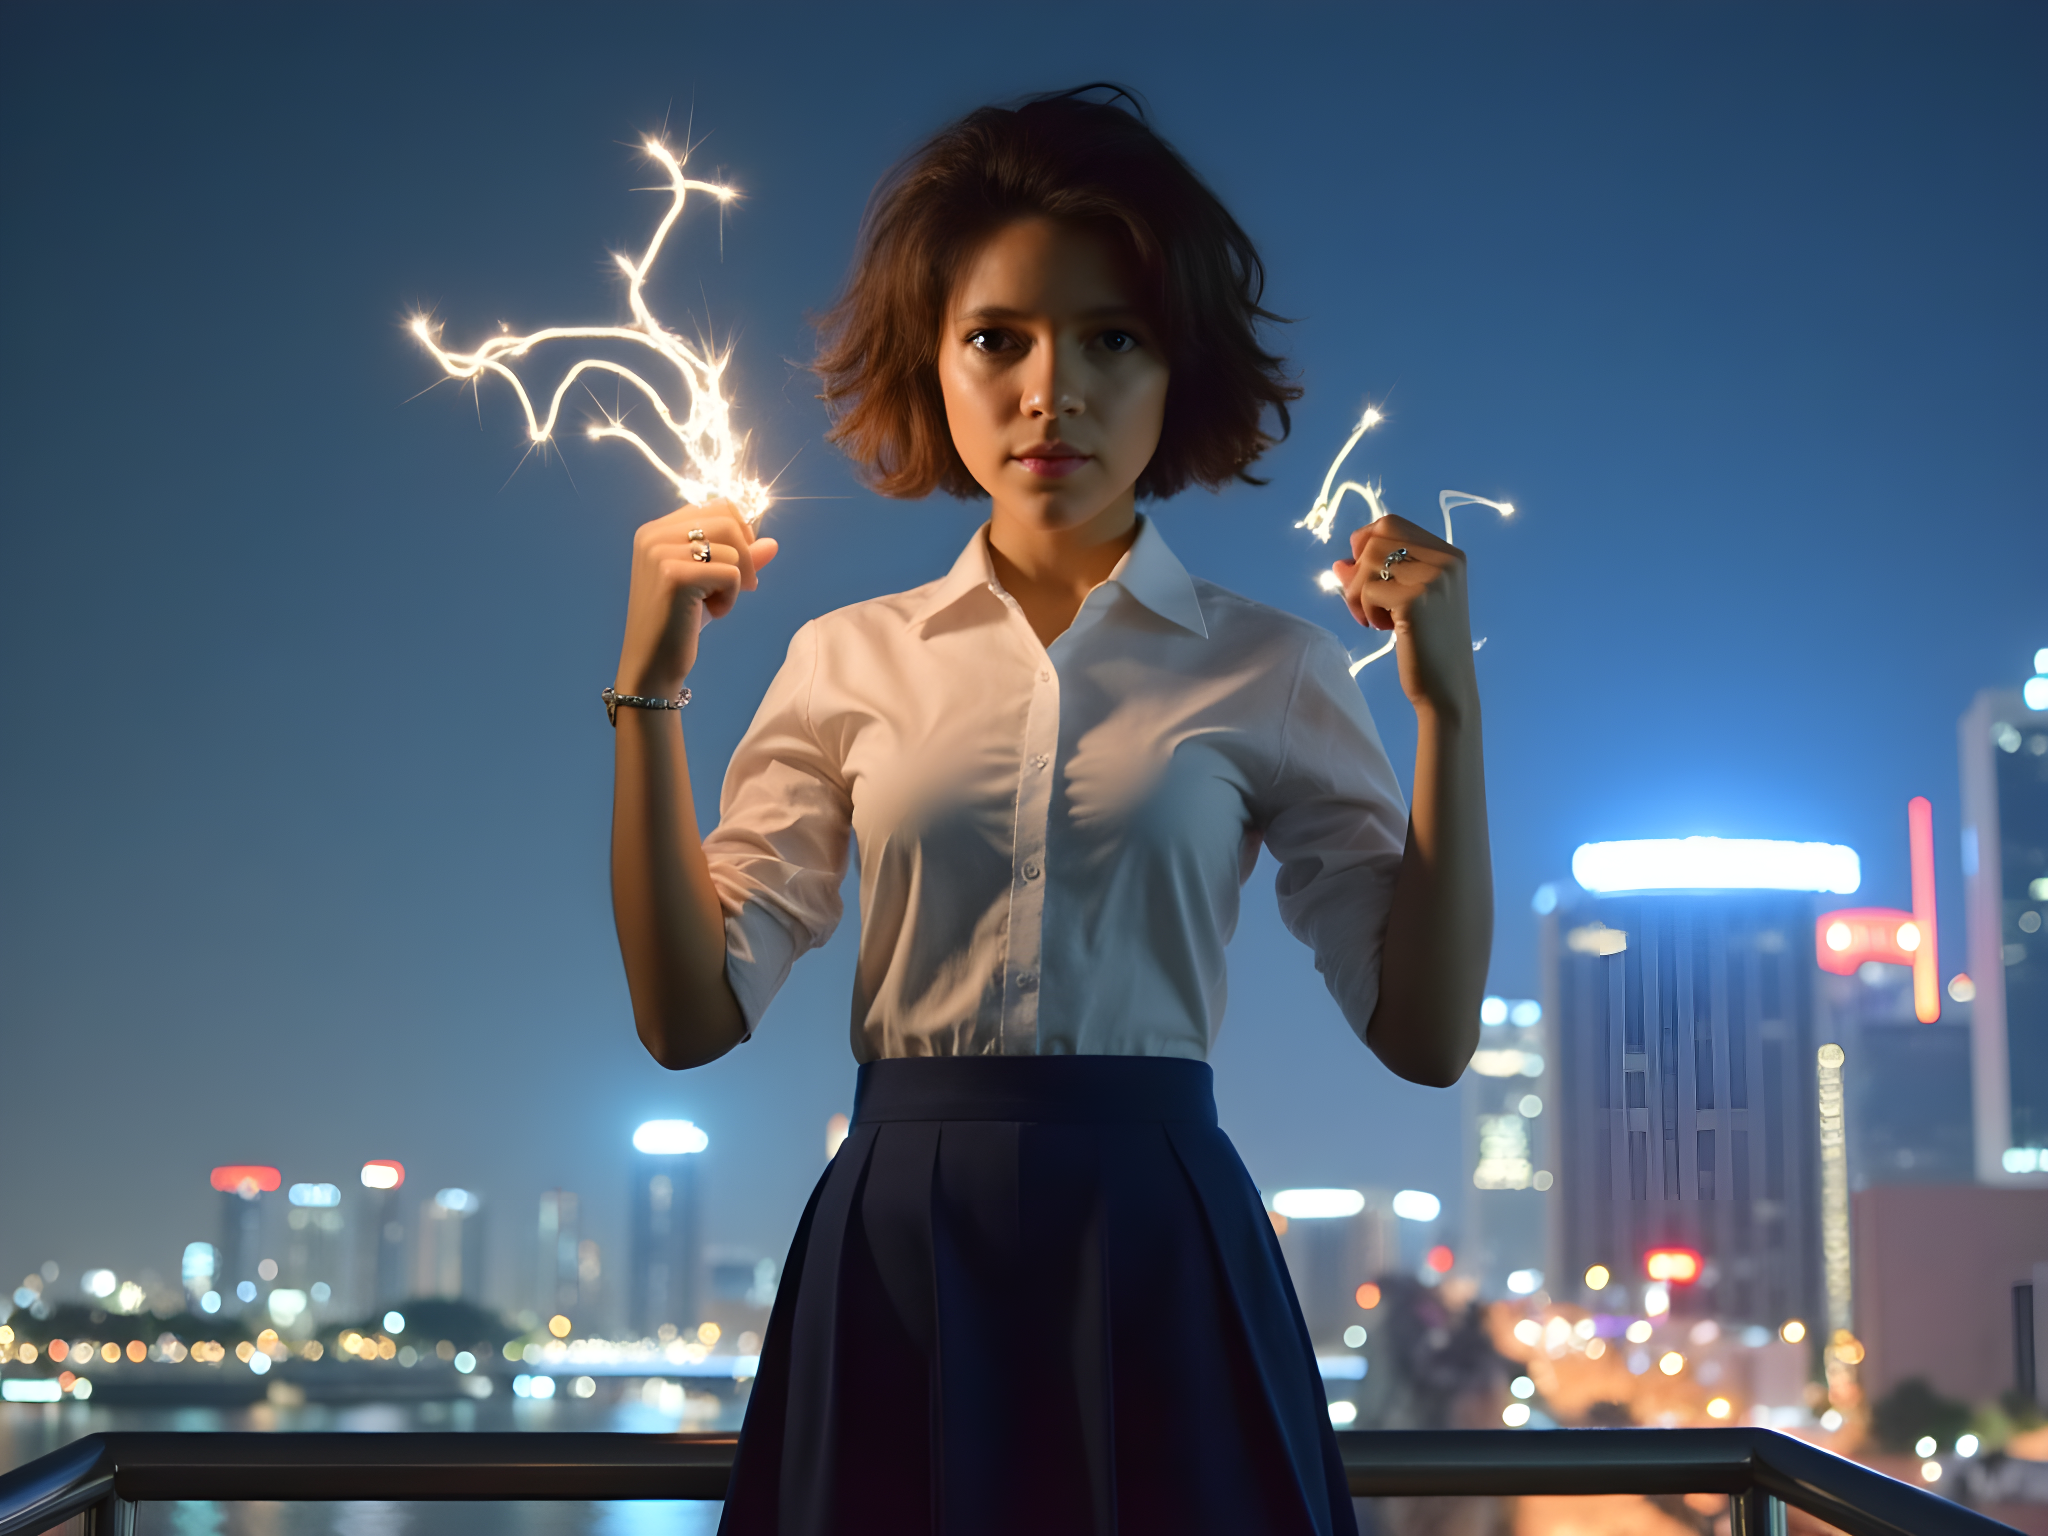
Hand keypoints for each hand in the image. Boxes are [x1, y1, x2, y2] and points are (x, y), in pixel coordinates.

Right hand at [615, 502, 779, 696]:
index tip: (738, 566)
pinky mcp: (674, 575)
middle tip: (741, 587)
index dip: (741, 534)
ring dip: (737, 580)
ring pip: (732, 547)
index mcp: (656, 529)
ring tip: (717, 602)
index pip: (718, 505)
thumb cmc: (680, 622)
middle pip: (728, 521)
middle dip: (745, 556)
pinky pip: (730, 573)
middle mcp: (653, 535)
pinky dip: (731, 597)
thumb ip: (740, 558)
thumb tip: (773, 542)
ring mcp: (660, 553)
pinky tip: (713, 613)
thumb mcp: (711, 583)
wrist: (652, 663)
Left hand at [1331, 515, 1477, 717]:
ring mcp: (1434, 578)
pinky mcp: (1416, 599)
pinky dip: (1365, 610)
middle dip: (1358, 571)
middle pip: (1375, 539)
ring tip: (1374, 619)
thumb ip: (1380, 575)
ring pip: (1368, 563)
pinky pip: (1367, 589)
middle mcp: (1446, 560)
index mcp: (1450, 555)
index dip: (1366, 545)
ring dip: (1358, 594)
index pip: (1391, 524)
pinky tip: (1384, 629)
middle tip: (1363, 605)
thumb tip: (1340, 563)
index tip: (1364, 576)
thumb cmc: (1426, 647)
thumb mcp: (1408, 601)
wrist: (1447, 688)